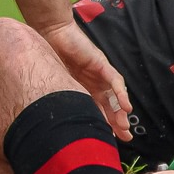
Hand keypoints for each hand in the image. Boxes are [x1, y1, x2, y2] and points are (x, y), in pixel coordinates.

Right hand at [40, 20, 133, 141]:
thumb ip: (59, 97)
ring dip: (120, 111)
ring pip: (115, 96)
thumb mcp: (54, 82)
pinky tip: (125, 106)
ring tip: (124, 126)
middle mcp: (93, 83)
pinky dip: (121, 94)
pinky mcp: (101, 64)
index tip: (108, 140)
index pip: (96, 110)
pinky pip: (115, 81)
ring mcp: (99, 74)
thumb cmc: (47, 56)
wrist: (50, 32)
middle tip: (124, 138)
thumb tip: (52, 120)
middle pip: (109, 106)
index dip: (102, 124)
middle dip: (116, 122)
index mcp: (82, 89)